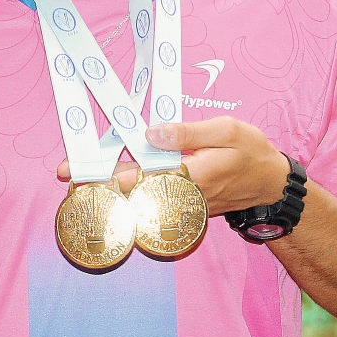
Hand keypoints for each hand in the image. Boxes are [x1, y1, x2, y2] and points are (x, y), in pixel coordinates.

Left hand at [56, 116, 289, 215]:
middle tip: (66, 177)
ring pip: (138, 200)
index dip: (105, 177)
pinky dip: (128, 194)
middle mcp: (181, 197)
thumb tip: (152, 132)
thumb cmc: (251, 153)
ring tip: (79, 181)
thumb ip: (189, 132)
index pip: (139, 179)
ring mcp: (180, 204)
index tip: (78, 174)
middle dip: (98, 187)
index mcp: (190, 176)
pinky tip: (109, 185)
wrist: (271, 186)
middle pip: (131, 194)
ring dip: (109, 192)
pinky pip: (150, 201)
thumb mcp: (227, 131)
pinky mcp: (182, 205)